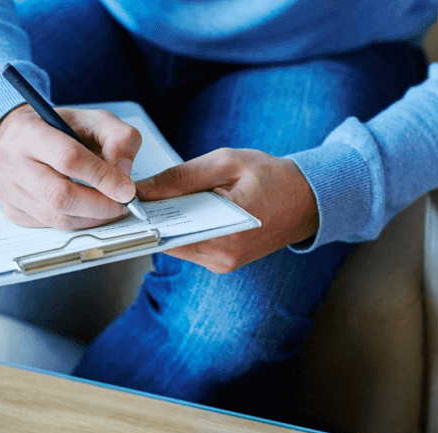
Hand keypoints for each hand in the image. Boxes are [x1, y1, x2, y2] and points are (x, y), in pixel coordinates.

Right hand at [0, 104, 142, 229]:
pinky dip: (77, 222)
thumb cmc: (57, 127)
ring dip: (92, 218)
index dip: (103, 177)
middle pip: (60, 196)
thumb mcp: (93, 119)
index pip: (68, 159)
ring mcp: (7, 189)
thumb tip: (124, 173)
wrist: (16, 137)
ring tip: (110, 208)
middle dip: (100, 205)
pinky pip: (50, 226)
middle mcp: (11, 161)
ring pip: (57, 217)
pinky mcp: (11, 210)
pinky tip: (88, 211)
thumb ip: (118, 138)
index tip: (127, 189)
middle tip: (122, 205)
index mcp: (29, 131)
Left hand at [136, 148, 318, 272]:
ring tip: (166, 197)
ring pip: (178, 245)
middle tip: (143, 193)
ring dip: (169, 223)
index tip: (128, 199)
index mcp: (225, 234)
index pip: (166, 235)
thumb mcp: (226, 163)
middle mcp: (222, 257)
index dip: (144, 218)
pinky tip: (185, 209)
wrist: (309, 199)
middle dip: (155, 219)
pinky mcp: (224, 262)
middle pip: (168, 242)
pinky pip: (192, 246)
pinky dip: (184, 228)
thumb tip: (143, 189)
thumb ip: (182, 177)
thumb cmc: (272, 177)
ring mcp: (223, 263)